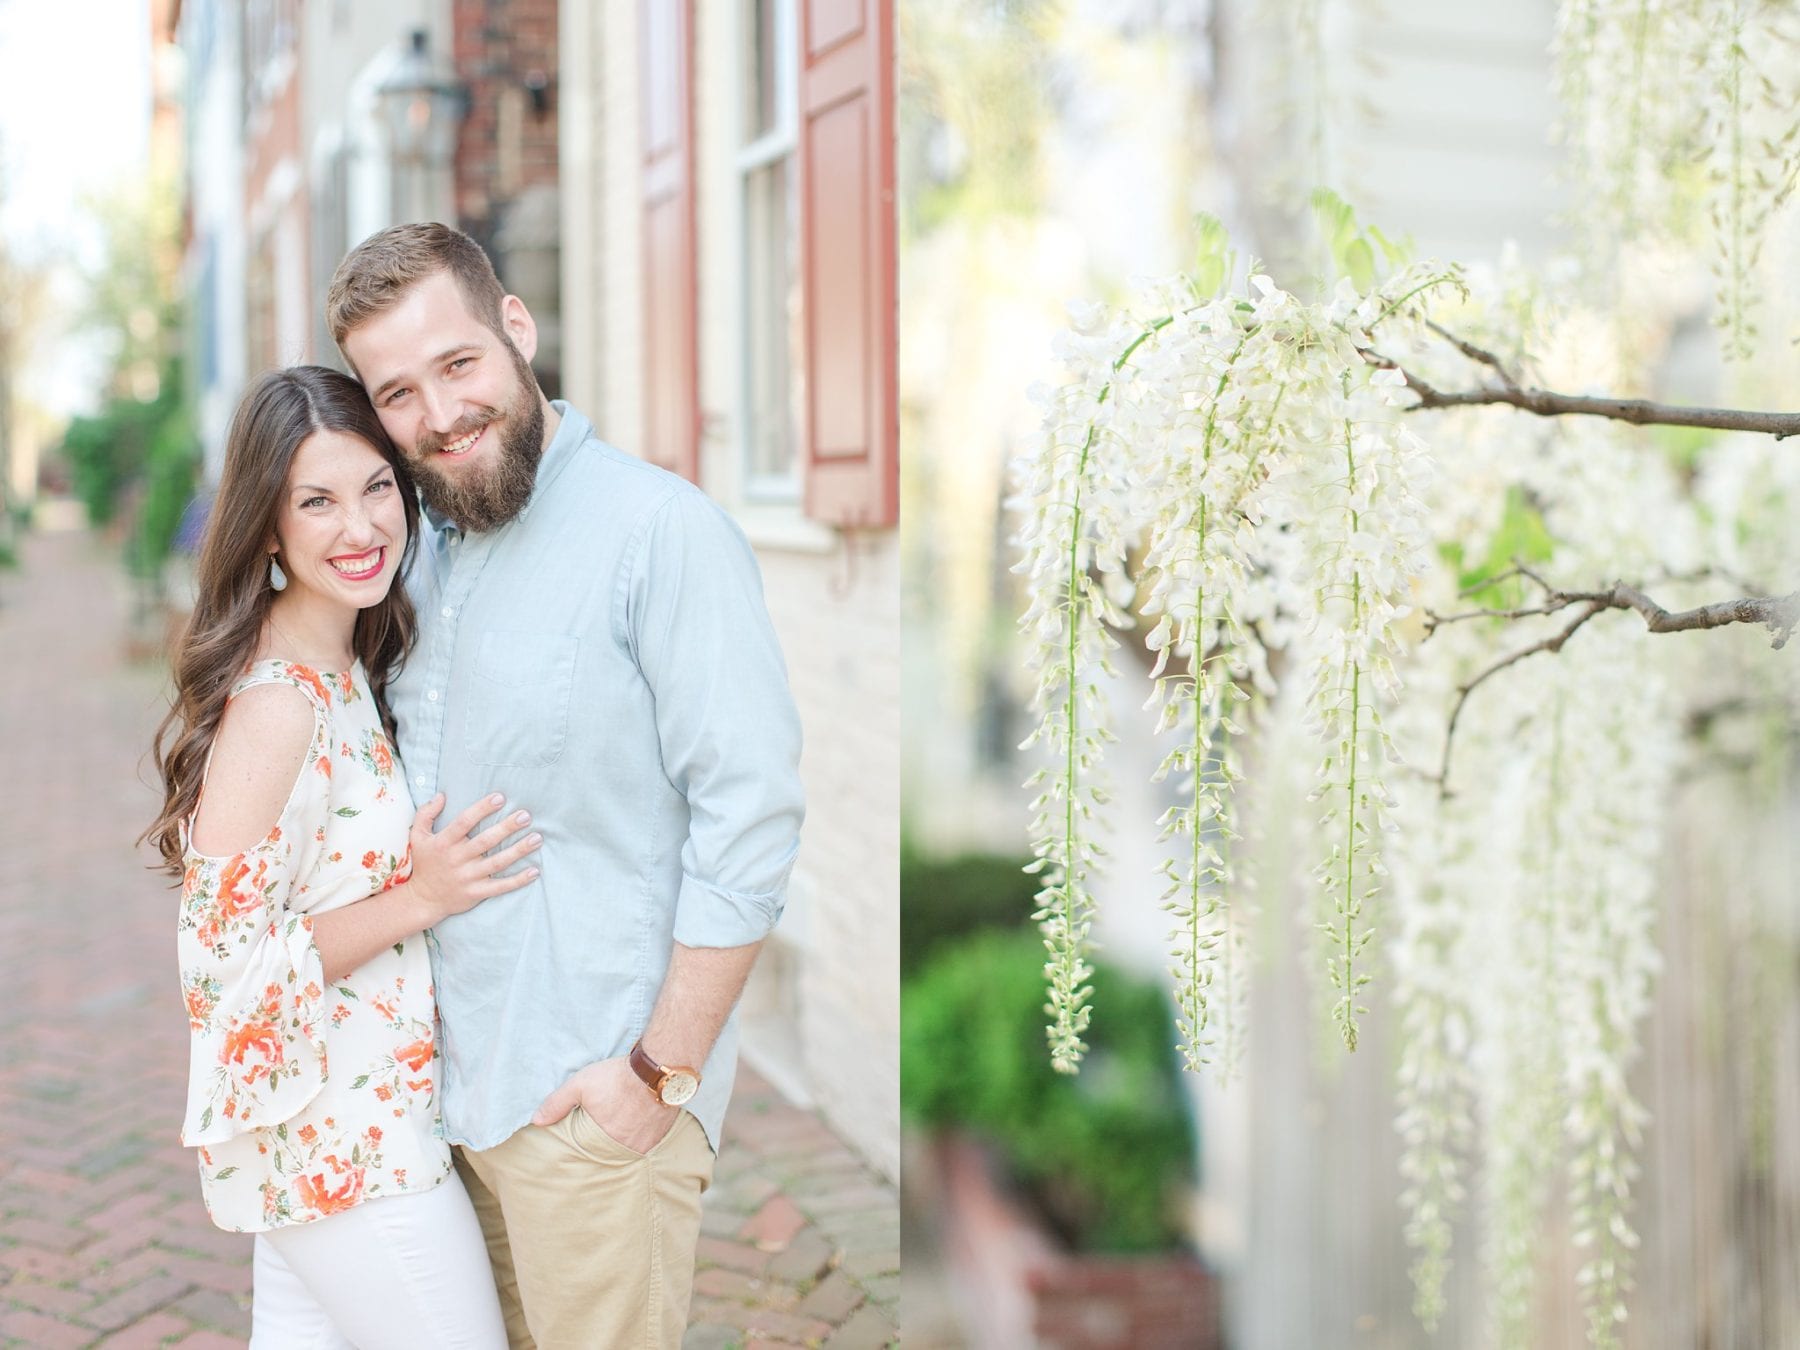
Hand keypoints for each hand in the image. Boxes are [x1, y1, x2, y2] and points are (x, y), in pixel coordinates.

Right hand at [406, 792, 540, 922]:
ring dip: (519, 850)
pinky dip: (518, 880)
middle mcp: (457, 859)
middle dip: (507, 827)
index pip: (464, 822)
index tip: (500, 797)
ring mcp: (468, 877)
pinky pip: (500, 886)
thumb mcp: (417, 837)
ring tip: (537, 838)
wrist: (423, 899)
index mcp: (444, 842)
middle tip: (526, 815)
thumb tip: (442, 795)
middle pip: (486, 841)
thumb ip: (426, 814)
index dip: (482, 809)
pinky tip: (535, 871)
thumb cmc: (425, 863)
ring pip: (497, 862)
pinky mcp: (476, 892)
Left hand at [533, 1056, 677, 1154]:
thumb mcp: (581, 1084)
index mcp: (602, 1140)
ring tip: (621, 1129)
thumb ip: (557, 1103)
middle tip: (604, 1133)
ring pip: (629, 1151)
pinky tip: (639, 1126)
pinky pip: (647, 1145)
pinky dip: (641, 1138)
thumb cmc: (618, 1077)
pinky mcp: (660, 1137)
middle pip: (609, 1153)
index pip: (588, 1153)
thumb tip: (536, 1121)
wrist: (658, 1070)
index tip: (586, 1138)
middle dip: (604, 1146)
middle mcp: (623, 1148)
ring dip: (624, 1143)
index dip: (585, 1145)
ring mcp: (644, 1144)